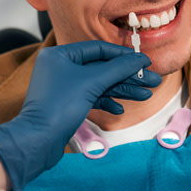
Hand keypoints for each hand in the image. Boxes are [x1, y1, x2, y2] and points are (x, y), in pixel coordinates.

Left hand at [0, 40, 159, 190]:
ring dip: (122, 90)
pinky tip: (120, 110)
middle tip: (152, 81)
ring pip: (99, 84)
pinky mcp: (67, 104)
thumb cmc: (58, 107)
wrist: (38, 141)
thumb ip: (118, 69)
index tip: (144, 62)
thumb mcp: (92, 83)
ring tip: (145, 95)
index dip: (124, 56)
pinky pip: (92, 98)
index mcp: (60, 55)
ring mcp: (64, 87)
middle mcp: (61, 68)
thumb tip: (140, 60)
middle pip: (102, 68)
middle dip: (127, 76)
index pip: (99, 49)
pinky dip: (106, 102)